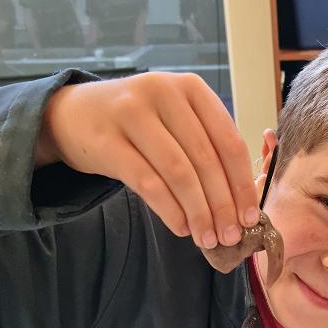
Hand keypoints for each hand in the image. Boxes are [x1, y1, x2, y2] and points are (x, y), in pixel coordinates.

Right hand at [36, 72, 257, 252]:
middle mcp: (164, 92)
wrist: (75, 114)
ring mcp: (132, 113)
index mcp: (192, 88)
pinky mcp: (108, 140)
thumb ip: (208, 147)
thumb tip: (242, 205)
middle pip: (206, 161)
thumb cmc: (140, 124)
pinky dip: (170, 211)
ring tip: (208, 239)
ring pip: (179, 173)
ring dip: (198, 213)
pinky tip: (181, 229)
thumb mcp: (177, 120)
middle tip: (231, 237)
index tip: (251, 217)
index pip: (229, 142)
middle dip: (223, 206)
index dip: (242, 184)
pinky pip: (148, 183)